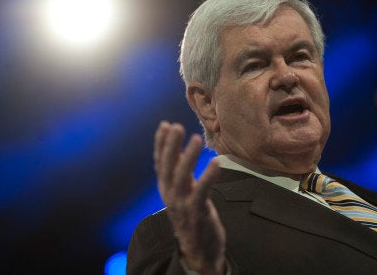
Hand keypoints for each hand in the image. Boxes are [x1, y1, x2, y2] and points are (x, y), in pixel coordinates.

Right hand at [154, 121, 225, 274]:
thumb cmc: (194, 217)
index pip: (160, 163)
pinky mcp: (197, 214)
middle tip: (176, 126)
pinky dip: (207, 177)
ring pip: (182, 178)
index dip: (161, 144)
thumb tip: (180, 151)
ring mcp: (182, 206)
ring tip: (196, 138)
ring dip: (188, 157)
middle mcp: (170, 196)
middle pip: (168, 167)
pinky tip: (215, 162)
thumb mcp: (184, 194)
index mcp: (166, 189)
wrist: (199, 252)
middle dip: (171, 146)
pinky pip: (202, 192)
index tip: (165, 125)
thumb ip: (181, 174)